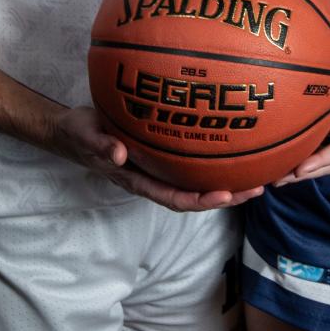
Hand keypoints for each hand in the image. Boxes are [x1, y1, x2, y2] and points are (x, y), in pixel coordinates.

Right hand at [51, 105, 263, 210]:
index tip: (225, 194)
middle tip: (257, 189)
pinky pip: (191, 161)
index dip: (200, 200)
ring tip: (257, 175)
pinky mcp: (161, 153)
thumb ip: (99, 145)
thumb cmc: (79, 134)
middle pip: (194, 195)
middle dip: (226, 196)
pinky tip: (235, 147)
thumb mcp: (85, 135)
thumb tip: (118, 154)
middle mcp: (153, 177)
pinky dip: (213, 160)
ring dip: (226, 182)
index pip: (173, 197)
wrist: (71, 130)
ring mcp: (158, 167)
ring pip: (196, 180)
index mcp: (138, 179)